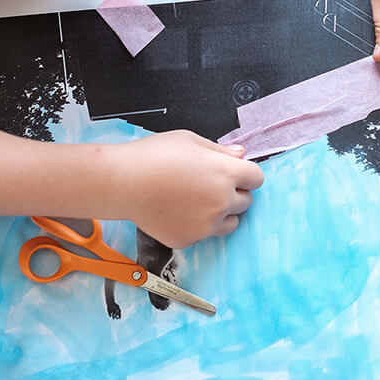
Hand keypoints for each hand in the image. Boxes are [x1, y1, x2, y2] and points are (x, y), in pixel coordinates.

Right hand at [119, 130, 264, 247]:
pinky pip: (205, 234)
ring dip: (222, 213)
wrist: (122, 182)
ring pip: (231, 222)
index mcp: (226, 173)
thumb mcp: (190, 140)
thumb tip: (240, 155)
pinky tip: (178, 211)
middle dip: (234, 192)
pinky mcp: (190, 239)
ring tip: (197, 200)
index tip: (234, 173)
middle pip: (246, 201)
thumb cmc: (153, 156)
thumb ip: (220, 151)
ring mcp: (206, 224)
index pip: (257, 178)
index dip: (246, 174)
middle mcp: (221, 202)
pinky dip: (198, 225)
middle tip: (208, 184)